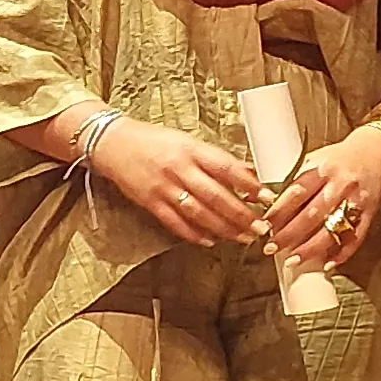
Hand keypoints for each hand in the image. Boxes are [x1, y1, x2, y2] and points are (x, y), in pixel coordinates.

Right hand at [95, 116, 264, 247]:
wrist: (113, 143)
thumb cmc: (153, 140)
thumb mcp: (187, 141)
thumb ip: (214, 159)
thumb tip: (246, 172)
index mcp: (191, 149)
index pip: (226, 168)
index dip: (249, 184)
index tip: (267, 197)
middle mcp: (179, 168)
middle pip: (216, 196)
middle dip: (241, 215)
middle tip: (261, 227)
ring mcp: (164, 187)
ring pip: (199, 213)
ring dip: (224, 228)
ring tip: (242, 237)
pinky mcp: (150, 202)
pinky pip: (176, 223)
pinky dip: (194, 234)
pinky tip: (210, 240)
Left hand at [258, 125, 380, 272]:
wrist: (377, 153)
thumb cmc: (339, 159)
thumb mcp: (313, 160)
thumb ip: (291, 180)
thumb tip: (259, 199)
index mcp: (323, 169)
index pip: (297, 191)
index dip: (280, 210)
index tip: (265, 224)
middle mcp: (340, 185)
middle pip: (312, 214)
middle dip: (289, 234)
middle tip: (272, 247)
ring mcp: (356, 201)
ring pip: (332, 229)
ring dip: (311, 248)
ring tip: (293, 260)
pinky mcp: (368, 215)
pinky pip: (355, 238)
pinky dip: (341, 253)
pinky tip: (326, 263)